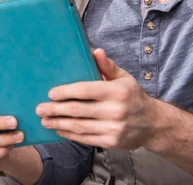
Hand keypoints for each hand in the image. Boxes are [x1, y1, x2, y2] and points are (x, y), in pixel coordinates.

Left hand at [36, 49, 156, 149]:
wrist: (153, 124)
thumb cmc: (132, 96)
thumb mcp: (123, 77)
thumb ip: (107, 65)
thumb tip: (94, 50)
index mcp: (117, 91)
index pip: (86, 90)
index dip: (66, 92)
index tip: (51, 93)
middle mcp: (116, 110)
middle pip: (78, 110)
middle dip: (56, 110)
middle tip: (39, 109)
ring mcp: (113, 128)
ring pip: (79, 126)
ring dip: (58, 124)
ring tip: (44, 120)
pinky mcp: (111, 142)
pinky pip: (85, 138)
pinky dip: (70, 134)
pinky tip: (59, 130)